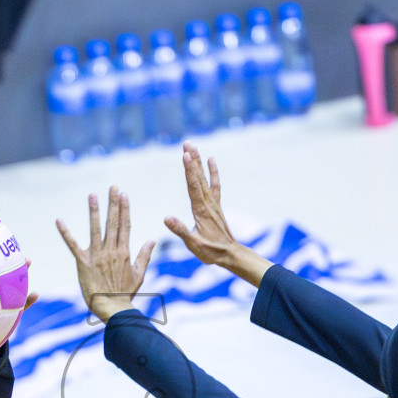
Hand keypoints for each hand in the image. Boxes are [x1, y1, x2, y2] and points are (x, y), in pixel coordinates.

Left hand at [56, 187, 153, 321]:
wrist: (112, 308)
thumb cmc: (125, 294)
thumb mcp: (139, 274)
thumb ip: (145, 256)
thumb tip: (152, 240)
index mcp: (124, 252)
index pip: (125, 225)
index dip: (124, 209)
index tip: (124, 194)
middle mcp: (110, 251)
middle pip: (113, 223)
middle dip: (113, 203)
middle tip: (112, 187)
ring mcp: (96, 256)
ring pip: (95, 229)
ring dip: (94, 211)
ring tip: (92, 195)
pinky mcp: (83, 263)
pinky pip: (73, 245)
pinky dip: (65, 233)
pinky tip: (59, 220)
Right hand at [163, 142, 271, 285]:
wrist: (230, 254)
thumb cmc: (210, 252)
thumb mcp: (193, 244)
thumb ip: (180, 230)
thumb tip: (166, 218)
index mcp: (201, 211)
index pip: (193, 187)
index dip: (188, 170)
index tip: (185, 155)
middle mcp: (208, 203)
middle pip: (198, 178)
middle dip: (192, 160)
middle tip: (187, 143)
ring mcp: (213, 203)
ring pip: (204, 178)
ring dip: (198, 162)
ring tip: (193, 146)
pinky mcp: (215, 205)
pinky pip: (214, 185)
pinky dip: (212, 172)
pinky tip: (211, 159)